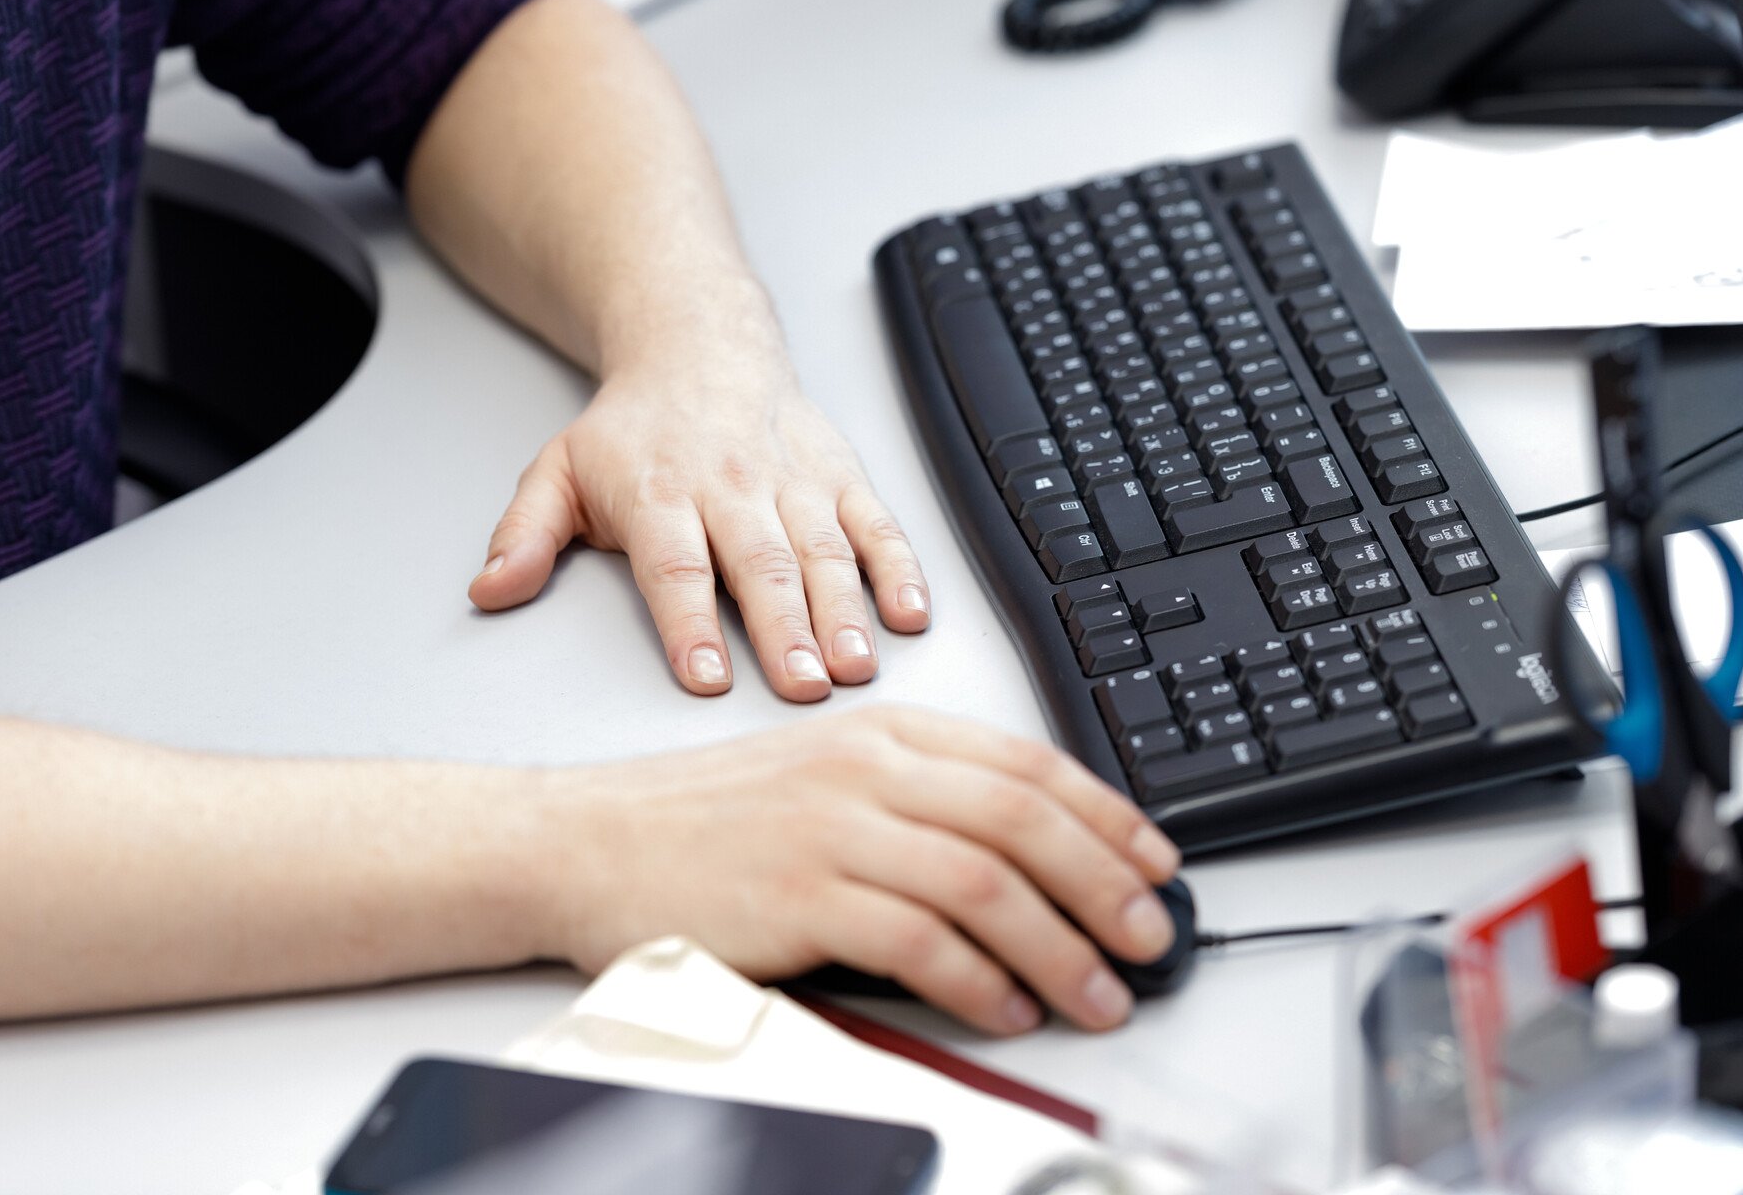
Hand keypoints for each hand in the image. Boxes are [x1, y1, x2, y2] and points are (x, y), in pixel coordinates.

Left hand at [468, 346, 929, 700]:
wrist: (703, 345)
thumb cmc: (635, 428)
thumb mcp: (559, 470)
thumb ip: (524, 533)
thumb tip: (490, 589)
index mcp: (660, 492)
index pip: (676, 566)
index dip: (690, 624)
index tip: (706, 679)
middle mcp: (731, 487)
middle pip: (761, 564)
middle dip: (785, 629)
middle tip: (803, 686)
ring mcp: (793, 483)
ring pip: (825, 550)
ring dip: (846, 611)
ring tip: (855, 665)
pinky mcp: (841, 478)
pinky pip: (877, 524)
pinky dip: (900, 567)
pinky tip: (910, 613)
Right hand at [540, 707, 1182, 1034]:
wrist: (588, 841)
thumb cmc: (704, 820)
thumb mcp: (822, 776)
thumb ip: (917, 798)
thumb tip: (1026, 854)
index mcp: (883, 733)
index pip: (1027, 764)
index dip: (1107, 816)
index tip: (1155, 863)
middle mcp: (867, 769)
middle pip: (1024, 820)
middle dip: (1105, 884)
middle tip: (1148, 938)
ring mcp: (833, 830)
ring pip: (987, 884)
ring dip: (1060, 949)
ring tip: (1097, 994)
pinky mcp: (800, 896)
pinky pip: (921, 942)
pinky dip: (979, 983)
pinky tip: (1006, 1009)